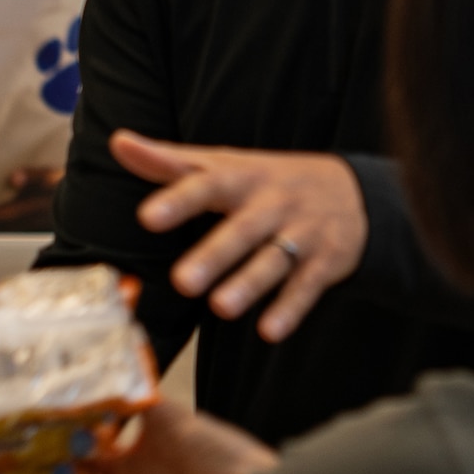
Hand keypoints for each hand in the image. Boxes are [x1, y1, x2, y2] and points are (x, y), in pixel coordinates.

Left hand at [110, 131, 367, 338]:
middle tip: (182, 281)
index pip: (208, 185)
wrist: (355, 192)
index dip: (178, 200)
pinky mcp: (326, 262)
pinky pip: (307, 286)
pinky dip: (290, 309)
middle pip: (242, 230)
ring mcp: (302, 233)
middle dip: (214, 255)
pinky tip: (269, 331)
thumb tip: (119, 142)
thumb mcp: (227, 165)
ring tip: (221, 307)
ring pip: (274, 260)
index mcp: (244, 179)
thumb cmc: (272, 181)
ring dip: (249, 284)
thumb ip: (171, 161)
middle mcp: (273, 204)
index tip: (148, 217)